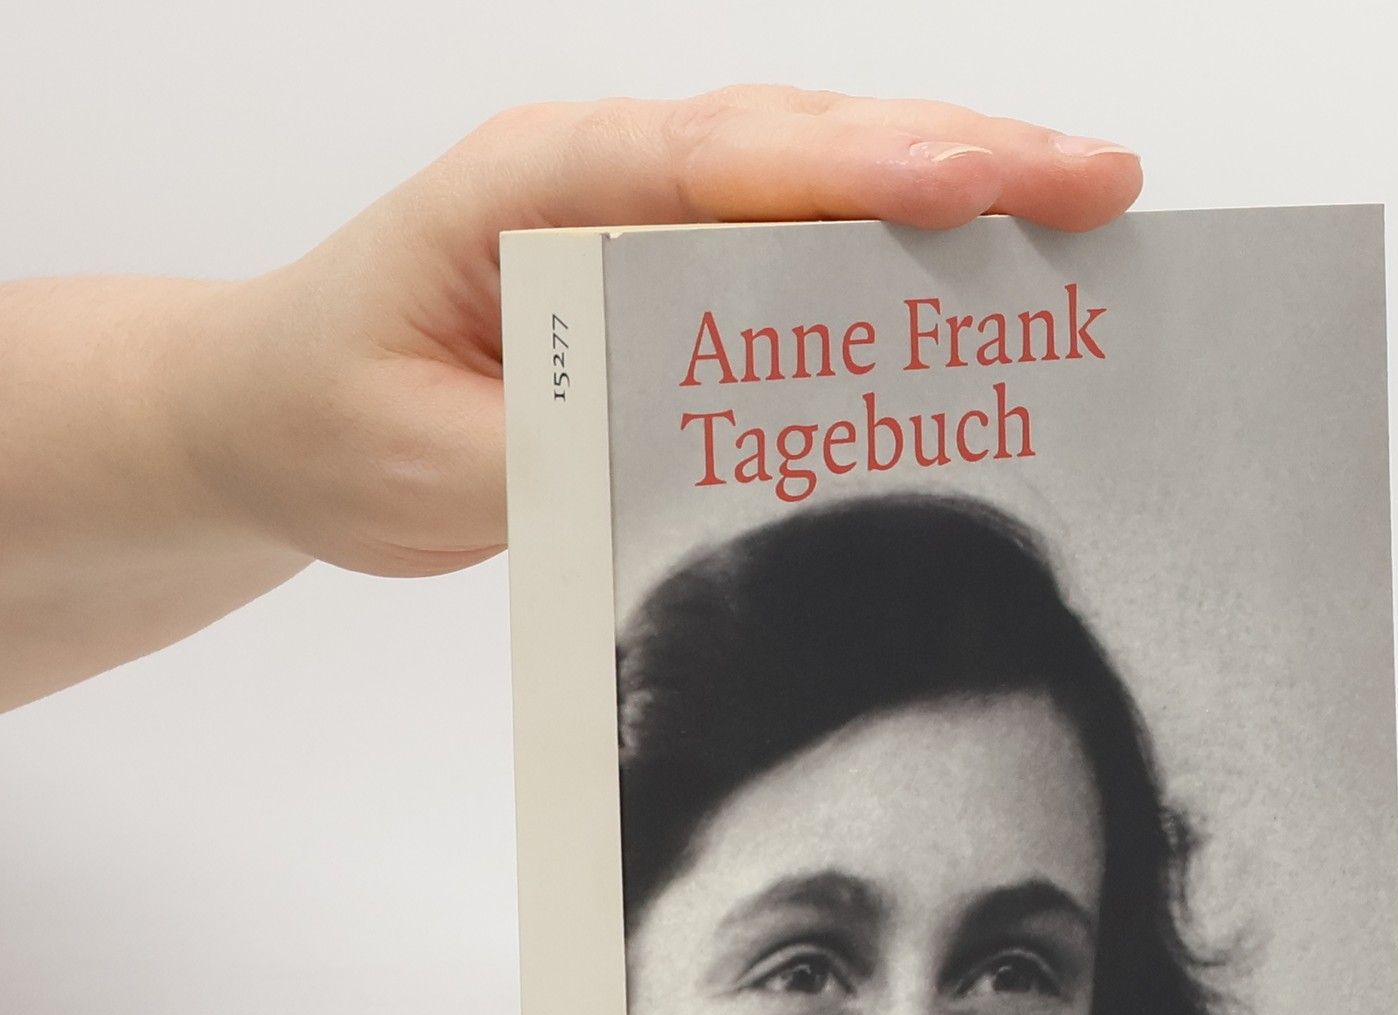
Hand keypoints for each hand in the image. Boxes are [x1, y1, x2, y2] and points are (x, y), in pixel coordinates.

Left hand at [190, 89, 1142, 581]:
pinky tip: (983, 271)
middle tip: (1098, 182)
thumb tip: (721, 457)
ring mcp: (639, 217)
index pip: (713, 164)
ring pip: (816, 180)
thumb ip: (575, 449)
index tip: (972, 187)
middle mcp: (599, 178)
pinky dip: (896, 253)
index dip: (852, 170)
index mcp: (530, 190)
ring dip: (952, 190)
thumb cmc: (329, 417)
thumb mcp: (435, 462)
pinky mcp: (666, 273)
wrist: (272, 415)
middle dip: (958, 158)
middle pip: (799, 143)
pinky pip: (798, 246)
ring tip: (1084, 206)